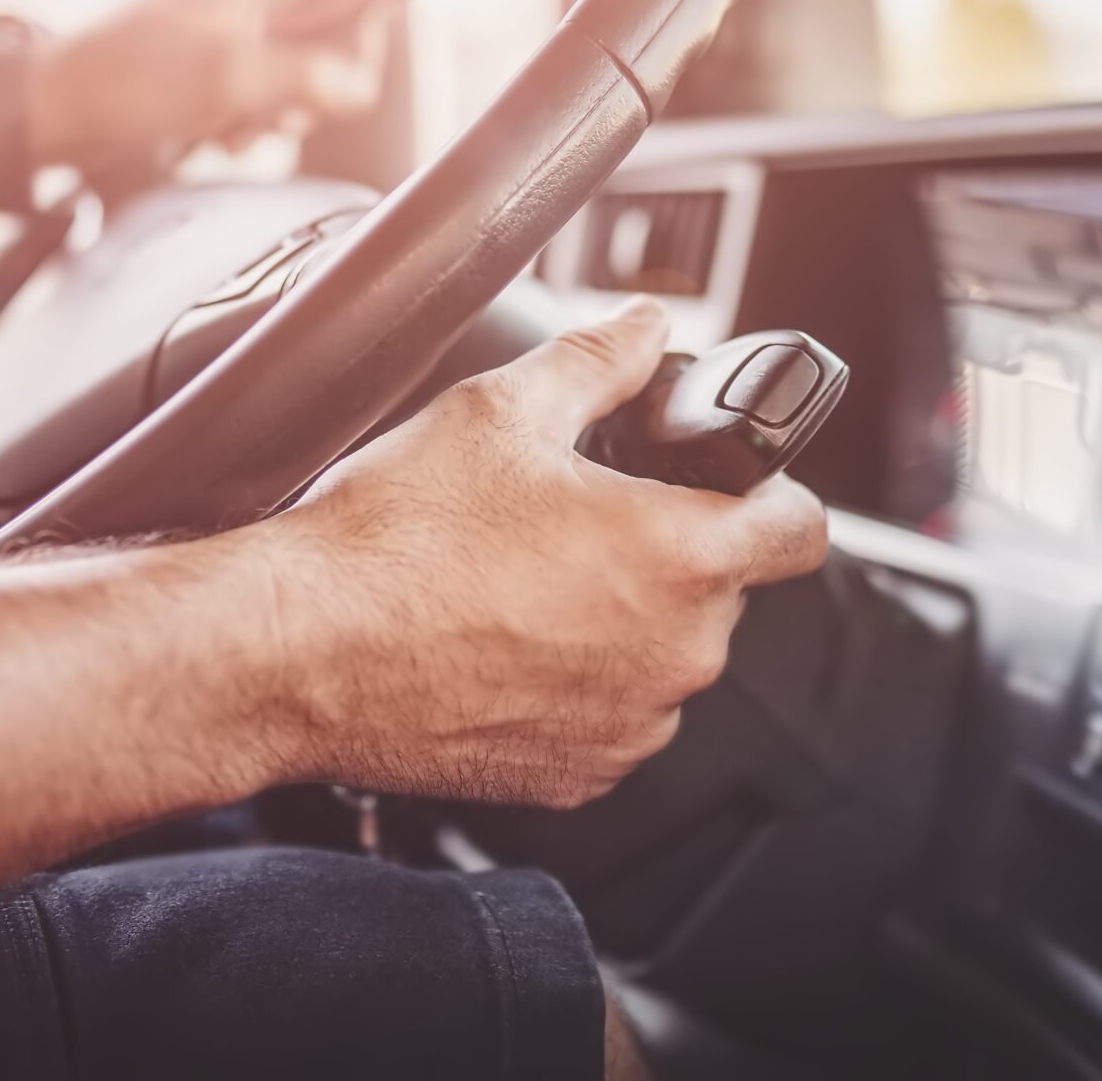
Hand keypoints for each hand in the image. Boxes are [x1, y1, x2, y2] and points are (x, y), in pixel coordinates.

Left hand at [28, 0, 396, 179]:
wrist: (51, 108)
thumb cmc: (125, 84)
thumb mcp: (230, 83)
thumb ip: (309, 79)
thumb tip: (361, 86)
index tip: (390, 14)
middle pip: (341, 4)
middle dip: (335, 64)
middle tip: (305, 103)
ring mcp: (230, 10)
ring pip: (309, 48)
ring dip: (293, 98)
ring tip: (247, 124)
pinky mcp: (213, 46)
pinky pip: (269, 72)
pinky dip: (260, 107)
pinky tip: (225, 131)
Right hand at [236, 298, 829, 807]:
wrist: (298, 654)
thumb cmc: (395, 539)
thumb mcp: (501, 411)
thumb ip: (600, 360)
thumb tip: (646, 326)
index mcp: (683, 558)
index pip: (803, 530)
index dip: (777, 493)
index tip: (738, 485)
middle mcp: (677, 654)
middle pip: (721, 589)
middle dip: (668, 551)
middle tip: (578, 519)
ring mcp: (630, 725)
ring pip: (663, 656)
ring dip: (622, 621)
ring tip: (524, 582)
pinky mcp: (578, 775)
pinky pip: (612, 717)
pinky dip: (577, 683)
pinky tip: (502, 644)